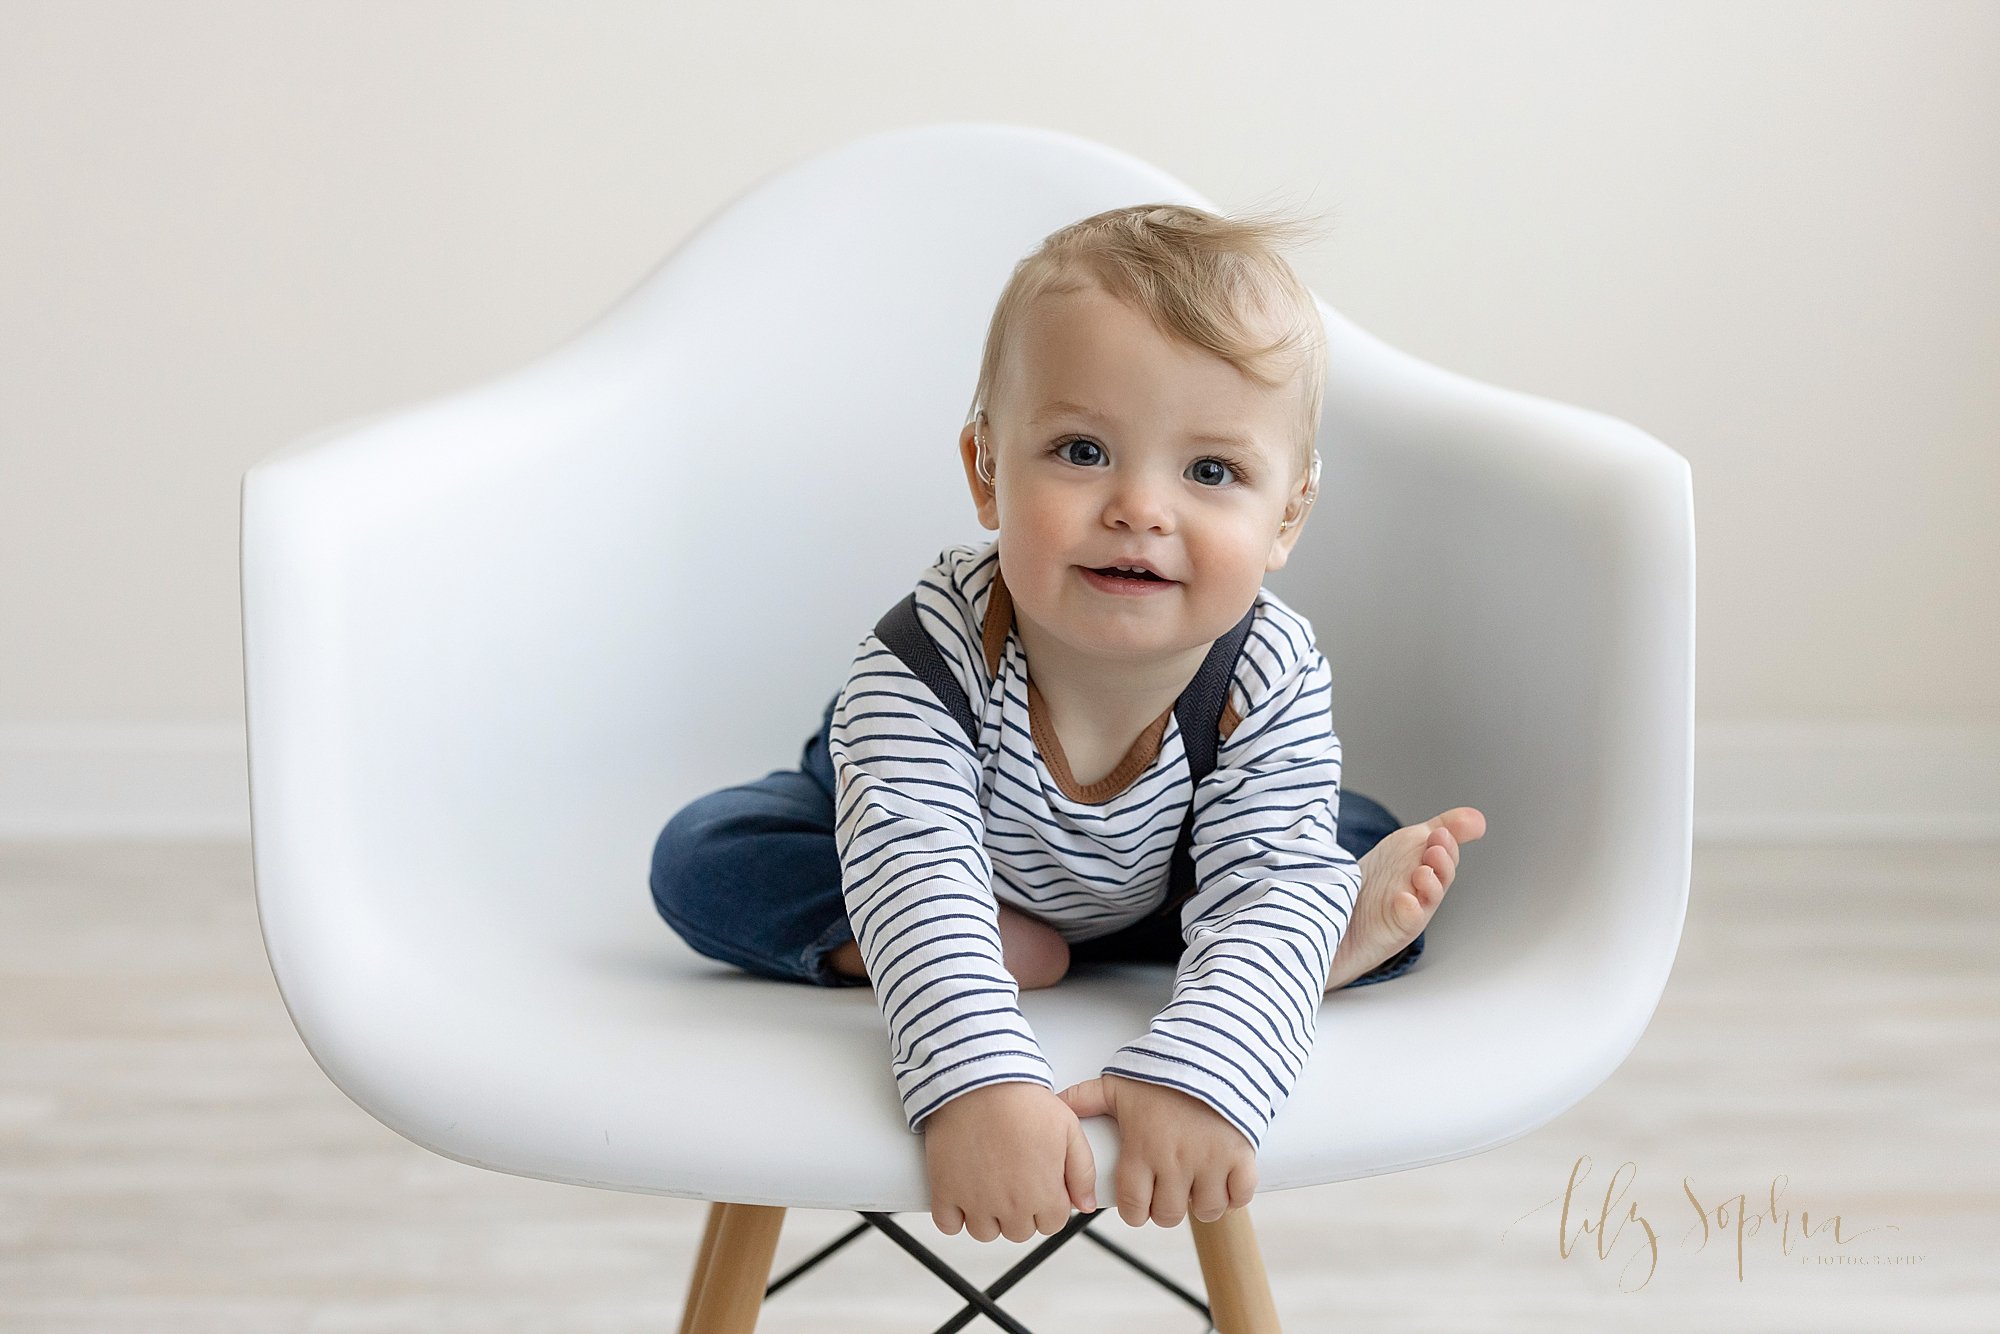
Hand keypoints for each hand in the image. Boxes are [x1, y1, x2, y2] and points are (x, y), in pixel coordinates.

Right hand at [922, 1081, 1096, 1241]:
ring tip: (989, 1183)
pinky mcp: (945, 1191)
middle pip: (1019, 1231)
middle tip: (1015, 1179)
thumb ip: (1083, 1171)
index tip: (1040, 1182)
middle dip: (1021, 1211)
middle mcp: (1009, 1206)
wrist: (979, 1080)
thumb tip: (1085, 1205)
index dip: (1049, 1202)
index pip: (1052, 1224)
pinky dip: (954, 1215)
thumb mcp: (1068, 1129)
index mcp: (1043, 1194)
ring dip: (988, 1215)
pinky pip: (948, 1225)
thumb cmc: (1024, 1101)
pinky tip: (964, 1191)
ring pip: (985, 1232)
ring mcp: (975, 1202)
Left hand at [1056, 1074, 1256, 1226]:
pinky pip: (1240, 1196)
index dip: (1135, 1211)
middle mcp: (1175, 1163)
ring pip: (1206, 1210)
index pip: (1134, 1207)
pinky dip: (1234, 1195)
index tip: (1140, 1203)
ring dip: (1200, 1204)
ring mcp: (1211, 1162)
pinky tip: (1224, 1182)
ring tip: (1195, 1188)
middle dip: (1165, 1209)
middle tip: (1167, 1193)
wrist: (1213, 1050)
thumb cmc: (1163, 1070)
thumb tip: (1054, 1105)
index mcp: (1143, 1151)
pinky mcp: (1240, 1156)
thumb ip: (1084, 1098)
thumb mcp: (1118, 1085)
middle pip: (1168, 1215)